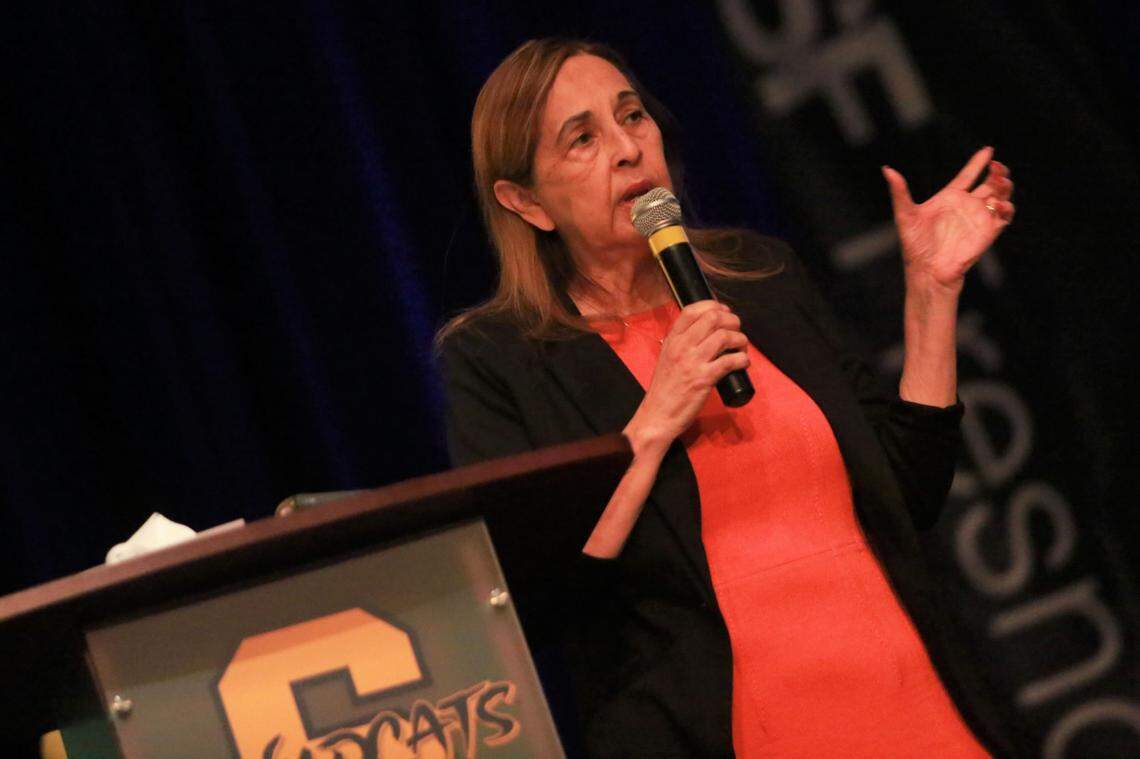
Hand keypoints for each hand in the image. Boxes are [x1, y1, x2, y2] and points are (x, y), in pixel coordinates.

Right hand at [623, 301, 748, 455]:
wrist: (657, 415)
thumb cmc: (665, 389)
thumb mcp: (668, 358)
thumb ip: (683, 343)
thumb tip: (708, 332)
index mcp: (672, 339)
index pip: (692, 310)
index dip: (714, 306)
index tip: (725, 313)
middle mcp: (681, 346)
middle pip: (713, 318)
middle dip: (732, 321)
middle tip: (737, 332)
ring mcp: (692, 362)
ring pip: (724, 336)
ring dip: (740, 340)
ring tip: (741, 349)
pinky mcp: (703, 379)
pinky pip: (730, 361)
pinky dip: (742, 360)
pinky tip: (742, 363)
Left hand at [882, 146, 1014, 295]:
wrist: (928, 271)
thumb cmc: (915, 245)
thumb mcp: (905, 214)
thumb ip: (899, 192)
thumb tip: (887, 170)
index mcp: (949, 198)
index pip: (967, 176)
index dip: (977, 163)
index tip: (988, 150)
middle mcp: (966, 206)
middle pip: (989, 183)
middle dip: (997, 172)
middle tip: (997, 166)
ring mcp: (979, 218)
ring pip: (1000, 196)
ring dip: (1004, 186)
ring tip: (1000, 180)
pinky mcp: (988, 231)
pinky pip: (1004, 216)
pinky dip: (1006, 207)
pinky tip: (997, 203)